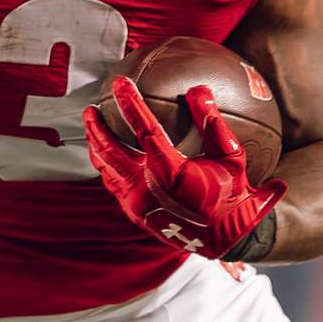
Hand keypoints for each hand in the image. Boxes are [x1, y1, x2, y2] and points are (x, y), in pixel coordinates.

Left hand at [82, 78, 284, 258]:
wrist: (226, 238)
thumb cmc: (232, 193)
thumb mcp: (231, 156)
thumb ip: (213, 122)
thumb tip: (199, 89)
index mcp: (171, 173)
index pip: (144, 130)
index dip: (130, 104)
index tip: (120, 83)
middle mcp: (147, 188)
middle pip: (111, 151)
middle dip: (97, 127)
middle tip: (91, 107)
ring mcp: (137, 203)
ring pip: (107, 168)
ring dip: (95, 145)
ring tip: (91, 126)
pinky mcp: (135, 212)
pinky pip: (112, 184)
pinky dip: (105, 165)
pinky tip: (103, 154)